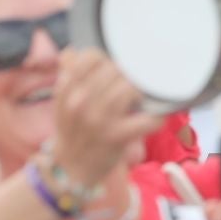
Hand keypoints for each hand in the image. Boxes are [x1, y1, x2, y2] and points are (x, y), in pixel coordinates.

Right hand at [48, 49, 168, 188]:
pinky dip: (156, 118)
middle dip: (129, 74)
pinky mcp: (116, 137)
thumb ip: (69, 75)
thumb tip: (73, 51)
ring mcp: (99, 120)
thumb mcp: (63, 102)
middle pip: (114, 70)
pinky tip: (156, 117)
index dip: (108, 57)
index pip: (92, 57)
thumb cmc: (73, 129)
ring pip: (130, 89)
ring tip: (144, 96)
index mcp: (67, 89)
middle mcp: (80, 102)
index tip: (116, 65)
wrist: (71, 168)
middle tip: (136, 81)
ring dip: (142, 91)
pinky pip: (146, 120)